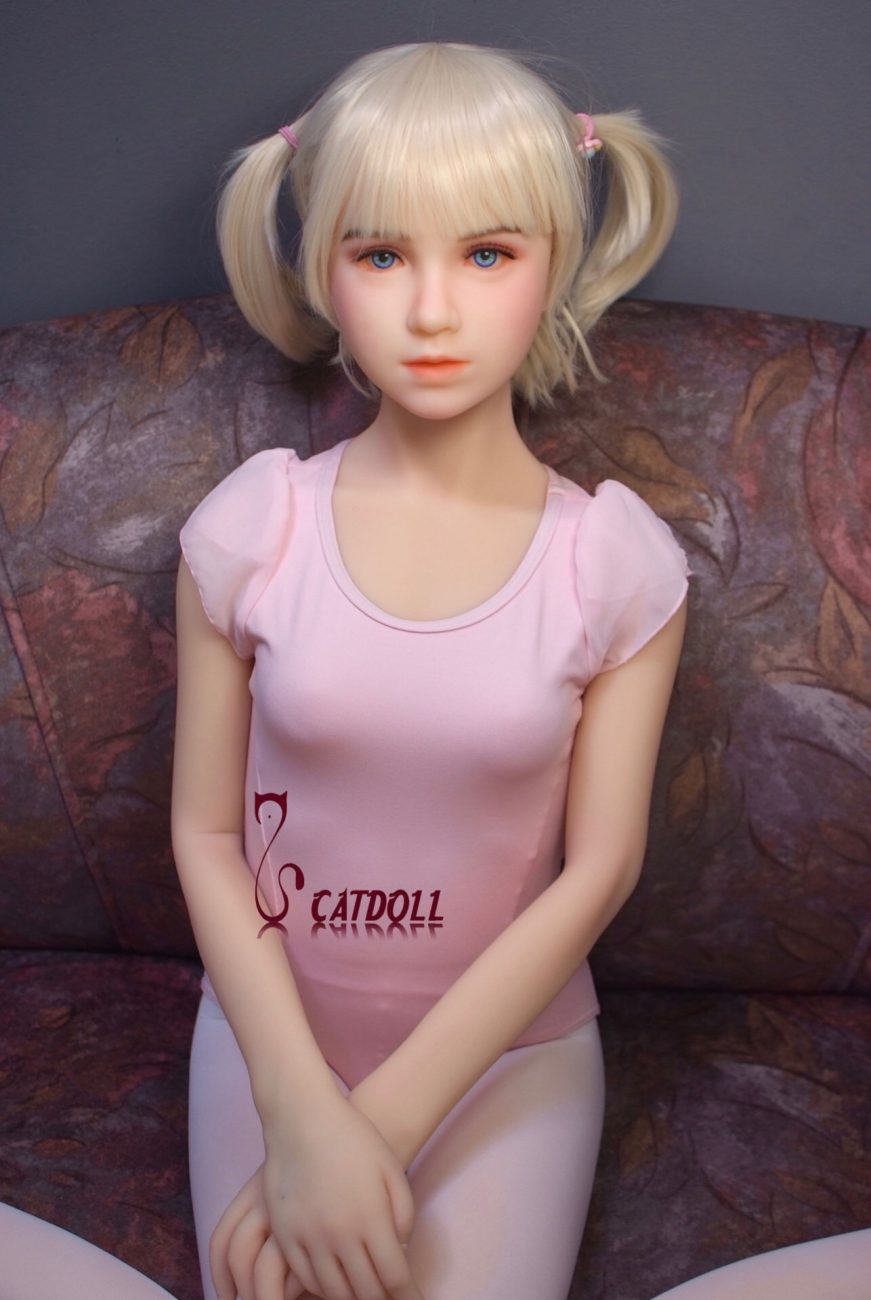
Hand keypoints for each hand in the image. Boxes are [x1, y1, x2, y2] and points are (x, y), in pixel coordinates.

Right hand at [210, 1091, 423, 1299]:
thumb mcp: (390, 1170)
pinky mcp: (284, 1233)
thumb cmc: (352, 1138)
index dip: (406, 1295)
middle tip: (387, 1294)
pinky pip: (303, 1277)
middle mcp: (338, 1234)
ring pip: (333, 1291)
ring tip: (362, 1290)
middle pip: (365, 1291)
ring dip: (352, 1297)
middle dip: (380, 1298)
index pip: (393, 1278)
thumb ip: (403, 1215)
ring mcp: (307, 1236)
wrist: (302, 1116)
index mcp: (370, 1217)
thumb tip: (400, 1252)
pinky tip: (333, 1280)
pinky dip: (321, 1286)